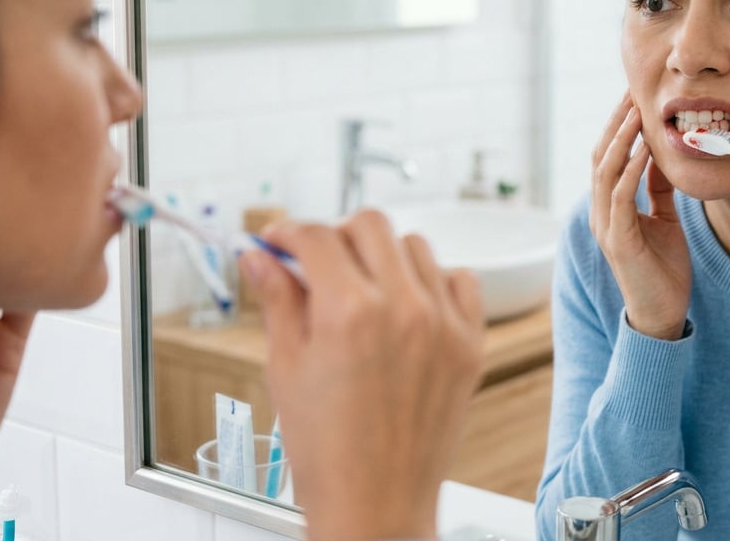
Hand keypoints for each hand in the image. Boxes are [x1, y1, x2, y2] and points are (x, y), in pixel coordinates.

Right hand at [239, 210, 484, 540]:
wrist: (375, 503)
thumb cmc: (326, 450)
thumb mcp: (286, 367)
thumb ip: (277, 300)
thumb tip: (259, 257)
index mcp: (348, 312)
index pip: (317, 236)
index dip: (289, 232)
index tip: (278, 240)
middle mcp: (403, 308)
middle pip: (370, 225)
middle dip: (336, 235)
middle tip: (318, 261)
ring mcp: (444, 324)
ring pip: (416, 247)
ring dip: (385, 256)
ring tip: (362, 288)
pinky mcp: (470, 344)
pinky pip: (460, 281)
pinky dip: (434, 281)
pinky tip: (409, 305)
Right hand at [589, 92, 691, 340]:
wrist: (662, 315)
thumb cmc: (663, 269)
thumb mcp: (664, 220)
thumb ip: (658, 190)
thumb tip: (663, 157)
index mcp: (609, 206)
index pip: (607, 155)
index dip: (618, 125)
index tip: (634, 96)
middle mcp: (600, 212)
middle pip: (600, 155)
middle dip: (616, 122)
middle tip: (631, 91)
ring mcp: (605, 227)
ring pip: (605, 171)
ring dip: (621, 139)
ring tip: (636, 112)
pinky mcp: (618, 241)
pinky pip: (620, 197)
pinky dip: (630, 169)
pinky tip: (645, 148)